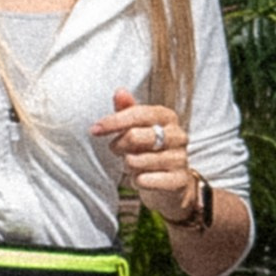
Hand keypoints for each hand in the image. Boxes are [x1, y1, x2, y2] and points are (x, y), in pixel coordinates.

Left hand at [94, 89, 193, 218]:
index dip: (114, 121)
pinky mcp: (178, 180)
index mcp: (167, 117)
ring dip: (128, 165)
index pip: (138, 113)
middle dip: (118, 145)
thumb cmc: (151, 150)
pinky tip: (142, 179)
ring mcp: (179, 158)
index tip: (95, 129)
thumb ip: (128, 110)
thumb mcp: (139, 128)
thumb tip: (119, 91)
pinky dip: (137, 181)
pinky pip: (144, 180)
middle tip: (117, 150)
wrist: (174, 183)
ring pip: (136, 161)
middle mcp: (177, 135)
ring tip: (134, 165)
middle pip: (134, 136)